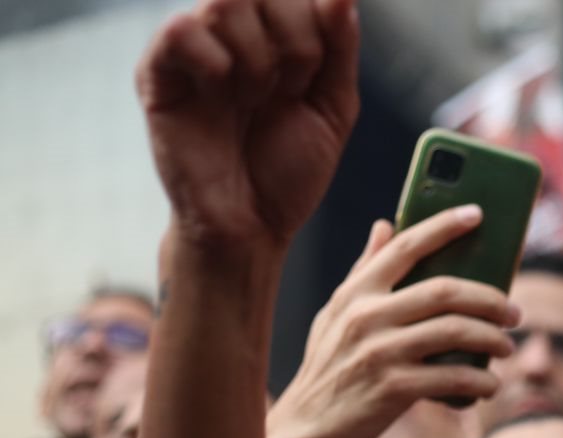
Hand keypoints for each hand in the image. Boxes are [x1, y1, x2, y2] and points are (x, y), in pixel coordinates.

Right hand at [136, 0, 360, 247]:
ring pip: (224, 2)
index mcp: (273, 35)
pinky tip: (220, 96)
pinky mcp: (157, 72)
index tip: (312, 80)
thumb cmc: (289, 170)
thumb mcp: (333, 108)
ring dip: (258, 59)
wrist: (253, 225)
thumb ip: (340, 47)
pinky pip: (181, 31)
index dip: (316, 30)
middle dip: (295, 44)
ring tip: (254, 100)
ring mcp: (192, 49)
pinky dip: (215, 64)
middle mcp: (230, 34)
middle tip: (286, 93)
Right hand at [267, 208, 519, 437]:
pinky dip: (481, 381)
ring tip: (507, 346)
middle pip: (445, 291)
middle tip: (514, 311)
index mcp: (355, 293)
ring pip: (455, 331)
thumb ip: (364, 271)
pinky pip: (453, 377)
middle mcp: (366, 316)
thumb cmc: (328, 368)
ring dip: (493, 339)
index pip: (404, 247)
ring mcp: (380, 352)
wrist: (304, 427)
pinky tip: (491, 385)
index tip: (476, 214)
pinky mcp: (394, 389)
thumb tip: (385, 225)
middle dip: (490, 299)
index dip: (443, 227)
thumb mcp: (335, 314)